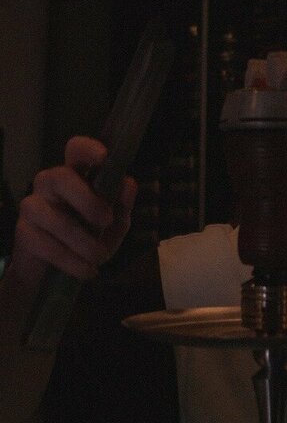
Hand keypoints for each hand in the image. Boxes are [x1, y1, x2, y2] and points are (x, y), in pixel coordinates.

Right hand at [14, 136, 137, 280]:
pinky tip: (87, 270)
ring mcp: (33, 206)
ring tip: (99, 257)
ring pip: (56, 218)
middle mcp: (50, 184)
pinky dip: (72, 261)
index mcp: (75, 174)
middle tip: (106, 221)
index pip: (75, 150)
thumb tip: (128, 184)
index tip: (104, 157)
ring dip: (83, 242)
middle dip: (87, 200)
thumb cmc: (87, 239)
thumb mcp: (113, 225)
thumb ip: (122, 205)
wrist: (53, 274)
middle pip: (61, 177)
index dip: (88, 149)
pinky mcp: (23, 233)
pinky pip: (48, 245)